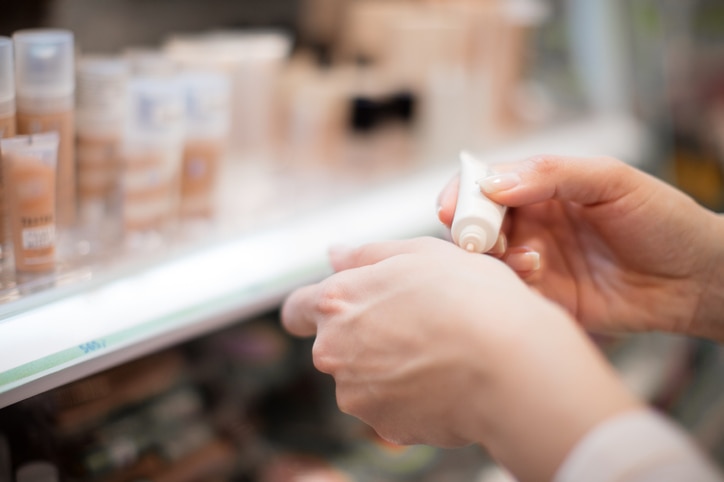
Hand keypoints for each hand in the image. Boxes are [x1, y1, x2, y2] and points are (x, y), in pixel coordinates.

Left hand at [281, 237, 639, 481]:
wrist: (512, 365)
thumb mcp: (421, 253)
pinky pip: (391, 408)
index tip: (336, 311)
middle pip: (336, 345)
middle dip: (364, 337)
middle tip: (416, 326)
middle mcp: (334, 350)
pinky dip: (411, 397)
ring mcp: (357, 394)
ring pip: (364, 379)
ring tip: (439, 353)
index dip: (313, 309)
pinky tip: (445, 381)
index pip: (297, 309)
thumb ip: (367, 255)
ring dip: (389, 369)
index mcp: (337, 301)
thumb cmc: (473, 300)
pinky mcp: (386, 427)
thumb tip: (334, 255)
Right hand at [438, 155, 723, 340]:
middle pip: (481, 222)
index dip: (466, 192)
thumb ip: (553, 173)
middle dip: (472, 228)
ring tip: (524, 255)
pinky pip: (512, 288)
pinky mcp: (547, 296)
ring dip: (493, 254)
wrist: (698, 280)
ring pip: (489, 257)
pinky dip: (512, 279)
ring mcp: (538, 259)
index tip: (451, 206)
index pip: (490, 183)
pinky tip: (537, 270)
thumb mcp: (612, 180)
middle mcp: (535, 222)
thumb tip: (494, 183)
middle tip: (479, 237)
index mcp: (546, 187)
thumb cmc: (663, 220)